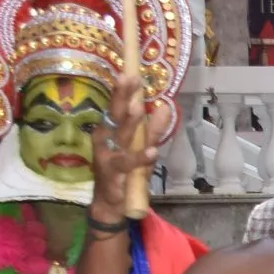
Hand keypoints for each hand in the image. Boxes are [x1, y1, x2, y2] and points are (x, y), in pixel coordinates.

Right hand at [91, 72, 156, 221]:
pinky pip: (127, 163)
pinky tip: (151, 152)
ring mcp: (108, 154)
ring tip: (138, 108)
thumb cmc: (126, 171)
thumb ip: (153, 129)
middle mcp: (107, 138)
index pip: (118, 106)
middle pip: (116, 113)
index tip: (131, 71)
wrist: (111, 202)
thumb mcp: (142, 148)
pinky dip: (139, 158)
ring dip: (129, 122)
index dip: (124, 90)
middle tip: (129, 77)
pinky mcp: (113, 173)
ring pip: (121, 135)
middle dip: (122, 96)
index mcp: (112, 129)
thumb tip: (166, 106)